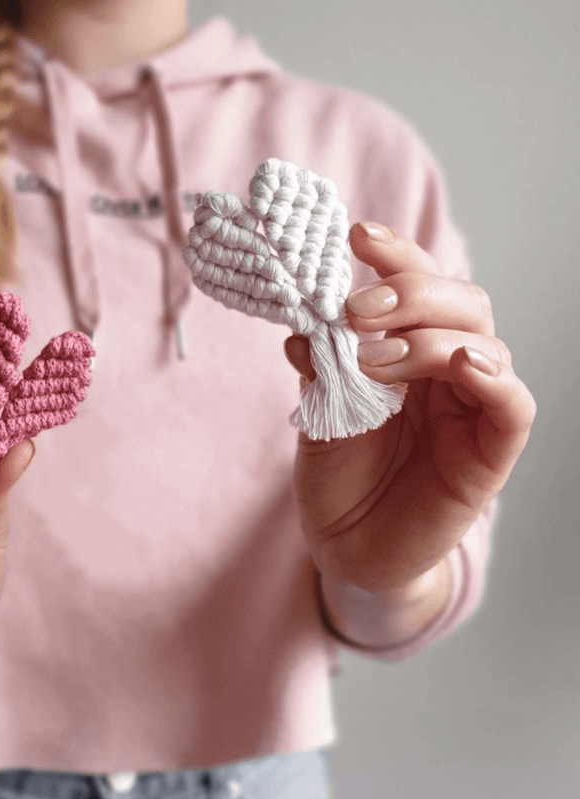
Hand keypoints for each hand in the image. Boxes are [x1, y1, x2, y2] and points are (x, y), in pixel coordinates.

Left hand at [284, 222, 534, 593]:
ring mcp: (473, 409)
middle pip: (460, 303)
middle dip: (412, 292)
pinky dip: (494, 380)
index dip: (396, 256)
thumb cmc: (339, 476)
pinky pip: (512, 406)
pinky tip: (461, 365)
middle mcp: (448, 371)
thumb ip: (321, 369)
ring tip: (374, 357)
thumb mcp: (319, 414)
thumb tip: (301, 327)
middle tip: (359, 308)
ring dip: (430, 337)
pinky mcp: (490, 453)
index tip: (357, 237)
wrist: (348, 546)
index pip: (417, 288)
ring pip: (484, 343)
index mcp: (409, 350)